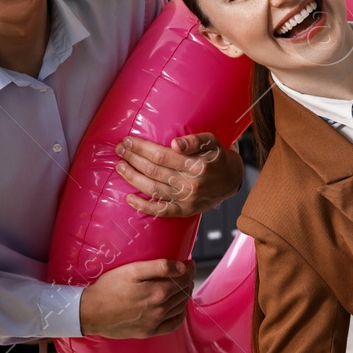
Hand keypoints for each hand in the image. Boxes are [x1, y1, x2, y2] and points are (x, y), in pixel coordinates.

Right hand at [79, 258, 194, 338]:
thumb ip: (159, 267)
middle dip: (187, 280)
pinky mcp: (149, 332)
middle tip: (185, 272)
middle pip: (183, 293)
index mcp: (158, 291)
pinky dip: (180, 315)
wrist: (91, 312)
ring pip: (180, 307)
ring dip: (184, 295)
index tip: (188, 263)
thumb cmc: (108, 288)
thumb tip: (182, 267)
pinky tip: (178, 308)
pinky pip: (173, 324)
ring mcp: (155, 322)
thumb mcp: (132, 270)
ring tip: (182, 286)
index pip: (182, 279)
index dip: (188, 269)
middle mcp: (160, 309)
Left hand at [116, 133, 243, 217]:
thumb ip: (194, 141)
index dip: (142, 148)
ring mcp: (187, 200)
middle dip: (133, 159)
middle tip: (120, 150)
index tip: (128, 141)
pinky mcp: (184, 211)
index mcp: (198, 166)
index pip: (162, 156)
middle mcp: (191, 185)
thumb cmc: (218, 157)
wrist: (232, 180)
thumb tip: (175, 144)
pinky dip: (143, 206)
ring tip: (120, 167)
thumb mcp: (212, 142)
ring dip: (133, 178)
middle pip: (154, 171)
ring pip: (153, 189)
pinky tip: (129, 198)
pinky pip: (160, 211)